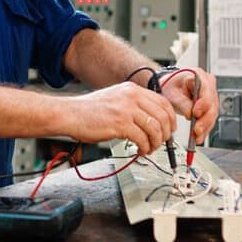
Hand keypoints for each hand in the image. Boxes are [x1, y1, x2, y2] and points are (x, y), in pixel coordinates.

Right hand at [59, 82, 176, 155]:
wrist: (70, 114)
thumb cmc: (88, 110)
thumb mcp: (115, 99)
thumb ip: (133, 105)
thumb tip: (151, 120)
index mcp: (132, 90)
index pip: (163, 102)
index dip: (170, 119)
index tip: (169, 129)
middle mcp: (132, 97)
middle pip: (163, 116)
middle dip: (165, 134)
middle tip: (160, 143)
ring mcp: (126, 110)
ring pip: (155, 129)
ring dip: (155, 143)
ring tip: (148, 149)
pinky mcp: (120, 124)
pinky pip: (142, 139)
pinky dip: (144, 148)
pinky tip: (139, 151)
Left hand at [159, 68, 218, 143]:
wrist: (170, 88)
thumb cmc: (171, 86)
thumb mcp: (172, 93)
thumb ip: (182, 102)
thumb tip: (190, 114)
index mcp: (199, 75)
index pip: (206, 90)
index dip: (203, 103)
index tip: (196, 113)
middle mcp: (208, 85)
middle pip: (212, 104)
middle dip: (205, 120)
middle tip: (197, 130)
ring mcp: (211, 96)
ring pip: (213, 113)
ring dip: (205, 127)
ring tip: (197, 137)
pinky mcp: (210, 106)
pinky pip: (210, 118)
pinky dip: (205, 129)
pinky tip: (199, 137)